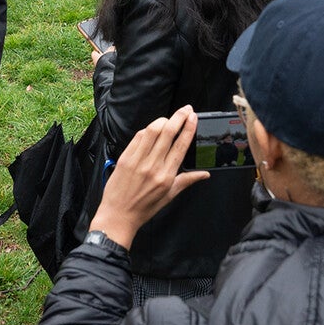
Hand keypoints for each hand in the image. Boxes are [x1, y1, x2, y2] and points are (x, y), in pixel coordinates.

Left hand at [88, 105, 208, 249]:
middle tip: (186, 109)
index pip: (180, 146)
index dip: (188, 128)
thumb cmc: (144, 208)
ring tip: (170, 117)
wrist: (118, 215)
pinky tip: (153, 127)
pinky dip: (147, 129)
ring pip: (152, 131)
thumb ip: (187, 180)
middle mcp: (152, 166)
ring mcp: (137, 160)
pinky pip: (138, 137)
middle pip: (168, 133)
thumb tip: (205, 174)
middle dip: (179, 117)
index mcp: (166, 176)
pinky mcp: (125, 158)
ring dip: (163, 120)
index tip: (193, 117)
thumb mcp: (169, 196)